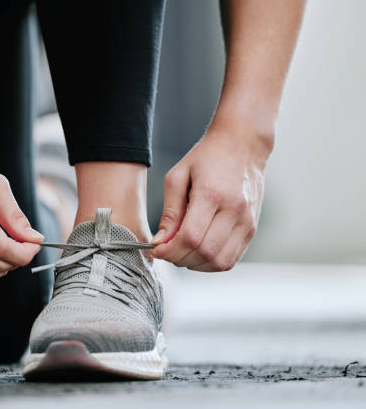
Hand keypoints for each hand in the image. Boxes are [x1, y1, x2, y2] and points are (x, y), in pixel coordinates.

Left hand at [151, 120, 272, 270]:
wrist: (243, 144)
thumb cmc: (207, 157)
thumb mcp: (177, 177)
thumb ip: (170, 212)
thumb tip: (160, 242)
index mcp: (212, 194)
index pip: (190, 237)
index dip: (170, 251)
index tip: (157, 250)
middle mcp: (234, 210)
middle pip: (205, 253)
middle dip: (180, 259)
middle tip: (167, 252)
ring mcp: (247, 221)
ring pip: (220, 262)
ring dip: (196, 265)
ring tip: (182, 252)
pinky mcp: (252, 228)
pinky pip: (231, 259)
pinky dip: (211, 263)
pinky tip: (198, 252)